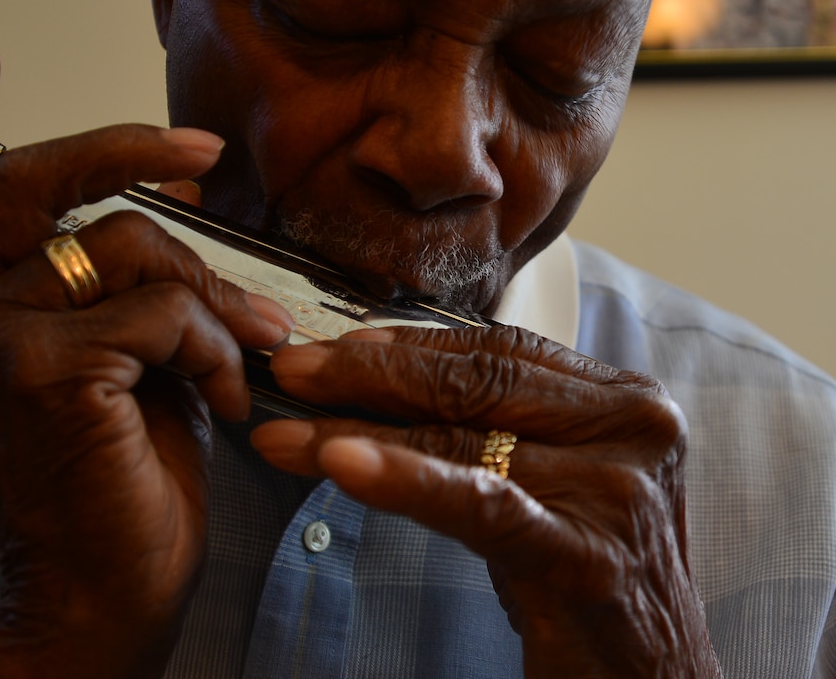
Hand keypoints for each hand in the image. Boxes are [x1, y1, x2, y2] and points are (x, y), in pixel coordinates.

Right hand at [0, 39, 292, 676]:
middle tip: (202, 153)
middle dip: (130, 149)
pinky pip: (163, 310)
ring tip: (246, 352)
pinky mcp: (41, 367)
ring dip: (211, 296)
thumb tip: (171, 200)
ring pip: (127, 246)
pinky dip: (214, 347)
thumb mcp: (118, 365)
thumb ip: (118, 289)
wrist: (100, 598)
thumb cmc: (115, 485)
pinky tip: (221, 399)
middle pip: (39, 180)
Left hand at [252, 325, 721, 676]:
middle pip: (475, 381)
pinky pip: (478, 504)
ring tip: (286, 434)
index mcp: (627, 401)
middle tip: (291, 373)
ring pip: (459, 437)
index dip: (406, 345)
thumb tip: (381, 378)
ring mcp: (616, 492)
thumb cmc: (589, 574)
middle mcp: (634, 431)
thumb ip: (498, 424)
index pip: (498, 350)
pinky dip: (404, 479)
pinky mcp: (587, 557)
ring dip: (356, 430)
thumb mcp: (553, 479)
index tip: (334, 348)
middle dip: (368, 374)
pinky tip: (341, 465)